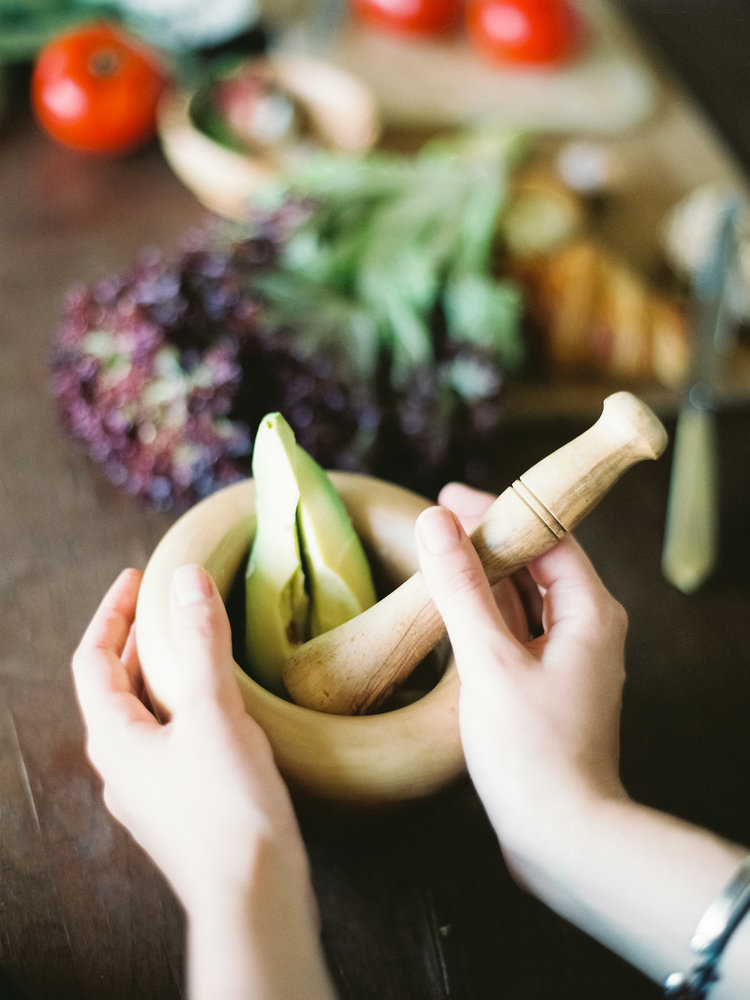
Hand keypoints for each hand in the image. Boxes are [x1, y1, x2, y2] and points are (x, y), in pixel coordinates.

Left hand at [72, 565, 334, 999]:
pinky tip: (221, 709)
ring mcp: (150, 793)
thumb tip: (186, 580)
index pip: (92, 660)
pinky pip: (171, 743)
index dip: (112, 613)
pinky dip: (186, 709)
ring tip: (195, 647)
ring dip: (162, 675)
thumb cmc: (227, 808)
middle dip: (136, 641)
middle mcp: (121, 767)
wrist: (254, 896)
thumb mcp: (214, 712)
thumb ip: (200, 643)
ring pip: (145, 718)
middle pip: (114, 689)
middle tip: (166, 604)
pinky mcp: (181, 810)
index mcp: (114, 739)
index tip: (136, 577)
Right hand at [416, 484, 627, 859]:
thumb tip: (436, 521)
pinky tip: (447, 615)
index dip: (501, 509)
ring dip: (481, 579)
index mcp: (590, 612)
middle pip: (536, 564)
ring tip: (433, 562)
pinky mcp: (544, 688)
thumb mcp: (489, 660)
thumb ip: (462, 587)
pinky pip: (513, 634)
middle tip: (436, 525)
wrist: (561, 837)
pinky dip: (482, 617)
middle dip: (487, 542)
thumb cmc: (533, 751)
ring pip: (522, 600)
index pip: (549, 534)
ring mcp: (566, 660)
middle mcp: (586, 629)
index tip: (450, 498)